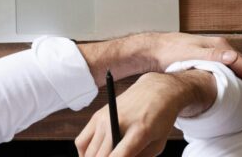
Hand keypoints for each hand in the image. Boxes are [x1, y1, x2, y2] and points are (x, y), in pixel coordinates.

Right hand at [75, 70, 212, 156]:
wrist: (155, 91)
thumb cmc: (160, 119)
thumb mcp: (157, 145)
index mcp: (139, 131)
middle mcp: (117, 122)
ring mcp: (104, 117)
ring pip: (87, 152)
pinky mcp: (97, 114)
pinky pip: (81, 141)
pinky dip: (85, 153)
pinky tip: (97, 155)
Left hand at [139, 32, 241, 108]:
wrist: (157, 49)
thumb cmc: (172, 52)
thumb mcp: (192, 54)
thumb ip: (213, 55)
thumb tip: (233, 57)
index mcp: (221, 46)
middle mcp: (221, 47)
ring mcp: (217, 53)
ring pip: (241, 68)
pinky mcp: (211, 59)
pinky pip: (232, 70)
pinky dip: (240, 80)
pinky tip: (240, 90)